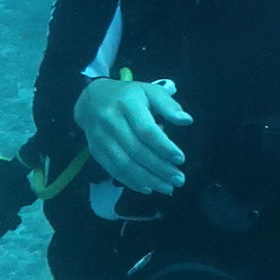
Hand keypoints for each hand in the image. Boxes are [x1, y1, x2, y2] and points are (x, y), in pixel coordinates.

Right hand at [77, 75, 191, 197]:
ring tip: (167, 188)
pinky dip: (131, 182)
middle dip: (159, 168)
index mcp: (127, 104)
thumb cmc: (128, 96)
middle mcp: (110, 121)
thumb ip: (169, 105)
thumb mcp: (150, 91)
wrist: (92, 99)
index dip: (163, 147)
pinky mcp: (96, 151)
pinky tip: (148, 188)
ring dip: (147, 179)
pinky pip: (113, 170)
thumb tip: (187, 120)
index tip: (180, 159)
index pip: (146, 130)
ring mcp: (100, 138)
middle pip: (136, 150)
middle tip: (179, 180)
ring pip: (124, 164)